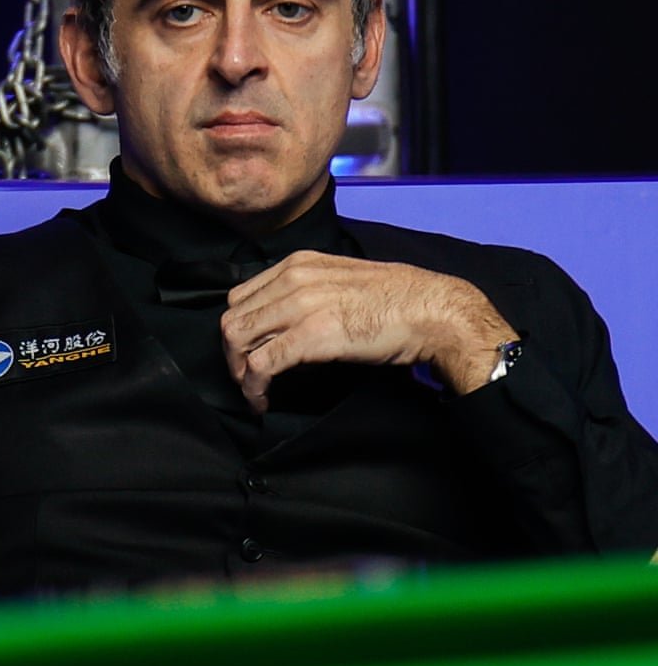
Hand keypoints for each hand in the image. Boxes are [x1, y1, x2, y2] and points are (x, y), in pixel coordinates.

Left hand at [220, 251, 515, 413]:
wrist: (432, 311)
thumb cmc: (395, 302)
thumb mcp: (339, 282)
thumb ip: (306, 293)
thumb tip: (284, 323)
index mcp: (297, 264)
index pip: (241, 297)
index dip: (238, 330)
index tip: (247, 352)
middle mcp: (292, 279)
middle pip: (233, 319)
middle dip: (233, 354)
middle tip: (246, 377)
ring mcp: (299, 306)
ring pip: (238, 340)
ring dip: (238, 372)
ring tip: (254, 390)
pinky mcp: (310, 336)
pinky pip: (261, 365)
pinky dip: (253, 387)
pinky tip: (262, 400)